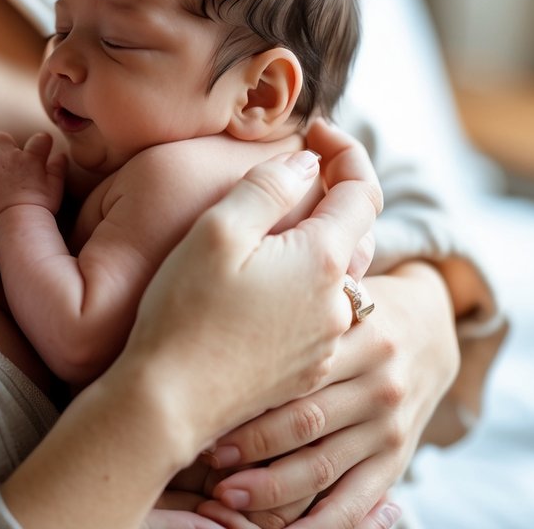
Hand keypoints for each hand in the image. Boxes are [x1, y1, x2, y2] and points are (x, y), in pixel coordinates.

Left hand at [0, 131, 66, 227]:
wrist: (20, 218)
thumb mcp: (56, 185)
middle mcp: (3, 156)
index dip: (41, 144)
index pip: (39, 139)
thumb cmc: (40, 204)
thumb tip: (61, 155)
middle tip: (0, 160)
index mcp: (28, 156)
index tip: (41, 151)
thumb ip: (58, 167)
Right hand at [114, 119, 383, 460]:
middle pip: (356, 232)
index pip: (362, 188)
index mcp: (324, 259)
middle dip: (331, 196)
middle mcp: (339, 303)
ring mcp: (327, 342)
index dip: (345, 150)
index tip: (315, 131)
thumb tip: (306, 162)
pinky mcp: (306, 370)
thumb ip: (268, 185)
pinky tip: (261, 288)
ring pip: (340, 277)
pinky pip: (322, 314)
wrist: (170, 402)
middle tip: (293, 174)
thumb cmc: (185, 311)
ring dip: (318, 245)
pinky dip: (304, 287)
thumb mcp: (218, 229)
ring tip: (274, 231)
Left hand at [199, 262, 455, 528]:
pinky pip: (358, 500)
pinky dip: (322, 523)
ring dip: (273, 487)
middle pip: (306, 420)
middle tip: (206, 456)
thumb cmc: (354, 306)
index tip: (205, 409)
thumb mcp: (335, 290)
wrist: (430, 326)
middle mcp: (379, 383)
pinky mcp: (396, 458)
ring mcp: (389, 426)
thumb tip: (213, 305)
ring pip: (325, 465)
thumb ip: (293, 302)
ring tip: (228, 495)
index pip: (298, 369)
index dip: (248, 393)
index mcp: (360, 334)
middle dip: (251, 444)